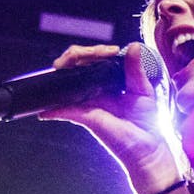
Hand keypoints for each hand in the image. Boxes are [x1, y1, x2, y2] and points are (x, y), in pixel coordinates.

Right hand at [38, 42, 175, 193]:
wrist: (146, 147)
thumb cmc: (146, 122)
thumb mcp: (144, 91)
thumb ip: (136, 70)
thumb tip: (134, 46)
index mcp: (109, 81)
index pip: (95, 60)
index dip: (97, 51)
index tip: (111, 50)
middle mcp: (95, 90)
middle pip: (76, 65)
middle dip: (78, 53)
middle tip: (95, 53)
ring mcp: (87, 102)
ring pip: (67, 80)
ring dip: (64, 67)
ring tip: (68, 60)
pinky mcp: (84, 117)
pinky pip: (64, 110)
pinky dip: (54, 108)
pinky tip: (47, 108)